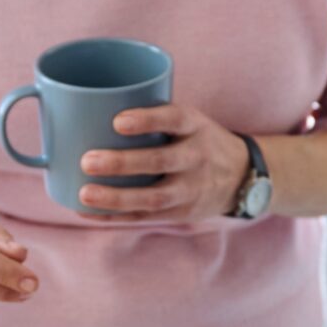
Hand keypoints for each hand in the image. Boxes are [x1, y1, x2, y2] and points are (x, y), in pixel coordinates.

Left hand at [76, 103, 252, 220]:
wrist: (241, 176)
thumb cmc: (196, 139)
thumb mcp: (189, 120)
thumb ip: (153, 116)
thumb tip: (87, 110)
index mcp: (195, 126)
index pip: (174, 119)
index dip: (147, 120)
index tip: (117, 121)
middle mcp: (197, 157)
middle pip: (160, 161)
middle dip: (122, 163)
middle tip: (87, 160)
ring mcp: (191, 189)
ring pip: (153, 197)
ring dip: (117, 198)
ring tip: (85, 193)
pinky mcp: (182, 213)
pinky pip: (147, 217)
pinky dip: (116, 216)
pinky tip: (89, 212)